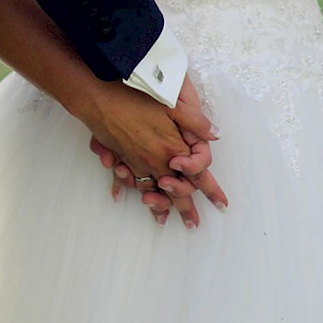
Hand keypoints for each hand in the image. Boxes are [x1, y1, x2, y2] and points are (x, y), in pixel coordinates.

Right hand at [90, 73, 227, 228]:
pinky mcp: (121, 158)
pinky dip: (129, 190)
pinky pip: (128, 181)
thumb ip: (195, 121)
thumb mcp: (172, 105)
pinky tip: (126, 197)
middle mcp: (154, 162)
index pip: (197, 176)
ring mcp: (136, 162)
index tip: (222, 204)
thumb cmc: (136, 98)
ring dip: (158, 206)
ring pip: (150, 190)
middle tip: (193, 224)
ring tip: (163, 220)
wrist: (99, 99)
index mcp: (171, 150)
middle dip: (185, 209)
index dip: (211, 190)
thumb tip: (216, 134)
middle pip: (174, 192)